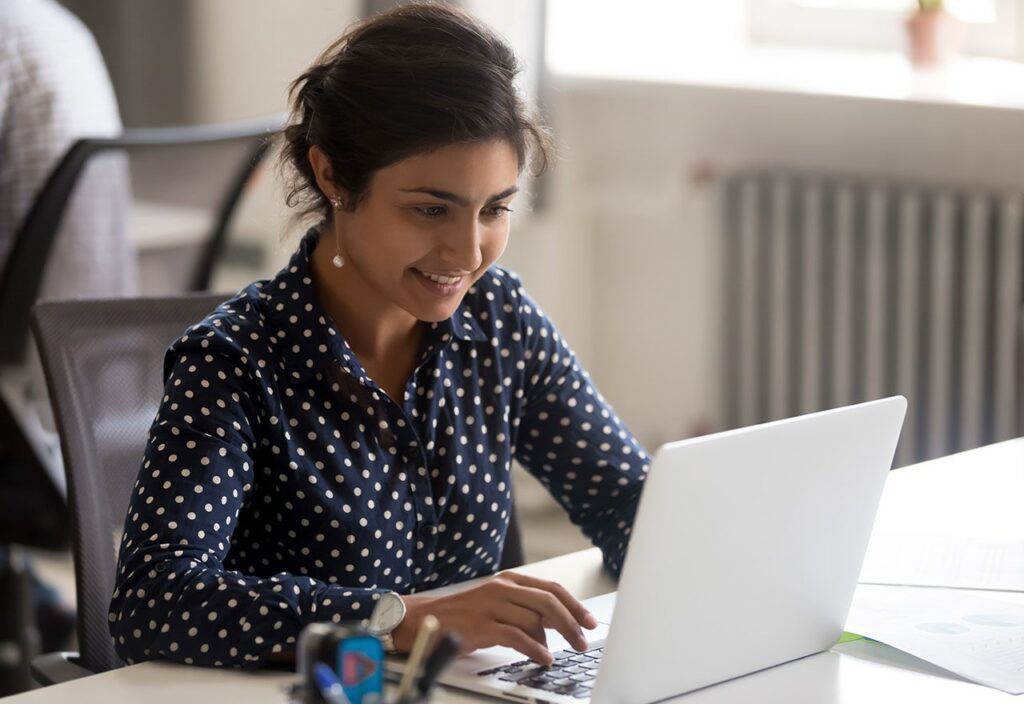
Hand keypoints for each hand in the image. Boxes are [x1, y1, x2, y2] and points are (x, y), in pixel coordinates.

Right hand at [391, 572, 598, 665]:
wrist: (426, 620)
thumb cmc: (464, 615)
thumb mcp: (498, 604)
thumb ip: (525, 609)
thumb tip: (555, 624)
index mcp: (509, 581)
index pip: (551, 588)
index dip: (574, 605)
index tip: (589, 621)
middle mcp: (502, 588)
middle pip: (548, 601)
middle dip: (571, 621)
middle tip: (583, 639)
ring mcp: (492, 605)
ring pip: (535, 619)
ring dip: (554, 639)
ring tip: (561, 652)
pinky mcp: (483, 625)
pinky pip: (518, 637)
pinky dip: (535, 649)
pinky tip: (543, 658)